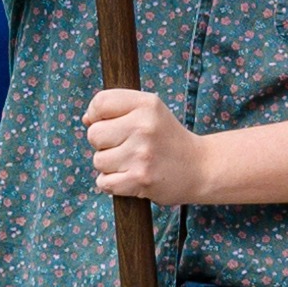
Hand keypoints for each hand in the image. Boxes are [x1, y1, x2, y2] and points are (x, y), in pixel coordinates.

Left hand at [83, 87, 211, 206]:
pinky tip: (130, 178)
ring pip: (98, 161)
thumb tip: (86, 119)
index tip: (107, 123)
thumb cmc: (167, 139)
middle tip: (126, 146)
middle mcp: (144, 125)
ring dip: (109, 166)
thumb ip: (118, 109)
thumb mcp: (151, 112)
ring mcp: (141, 153)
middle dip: (103, 144)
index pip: (100, 102)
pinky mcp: (139, 178)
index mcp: (146, 104)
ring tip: (132, 163)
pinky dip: (112, 184)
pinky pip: (104, 182)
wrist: (200, 168)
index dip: (95, 115)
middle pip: (94, 134)